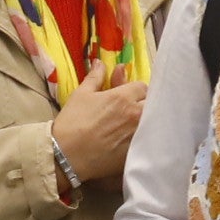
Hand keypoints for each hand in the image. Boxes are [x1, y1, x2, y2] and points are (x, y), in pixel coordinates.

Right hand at [51, 61, 146, 186]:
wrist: (67, 156)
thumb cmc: (72, 123)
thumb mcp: (81, 95)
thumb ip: (95, 77)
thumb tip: (100, 63)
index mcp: (123, 97)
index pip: (142, 87)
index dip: (135, 90)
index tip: (127, 95)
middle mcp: (135, 114)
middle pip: (152, 103)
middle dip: (144, 103)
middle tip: (132, 109)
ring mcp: (138, 134)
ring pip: (153, 121)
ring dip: (146, 120)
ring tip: (132, 124)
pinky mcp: (137, 151)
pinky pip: (148, 140)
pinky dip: (144, 137)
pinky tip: (133, 139)